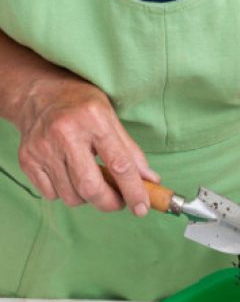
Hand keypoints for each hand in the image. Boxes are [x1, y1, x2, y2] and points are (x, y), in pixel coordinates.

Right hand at [14, 78, 157, 214]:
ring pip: (71, 196)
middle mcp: (64, 134)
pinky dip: (66, 193)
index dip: (134, 191)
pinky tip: (70, 175)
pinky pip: (51, 194)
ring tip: (92, 180)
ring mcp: (42, 148)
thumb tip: (151, 182)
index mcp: (93, 120)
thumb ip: (131, 152)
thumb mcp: (111, 118)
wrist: (37, 93)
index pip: (119, 165)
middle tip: (119, 201)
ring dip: (88, 198)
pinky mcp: (27, 159)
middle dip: (110, 203)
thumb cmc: (81, 106)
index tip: (142, 207)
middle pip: (90, 187)